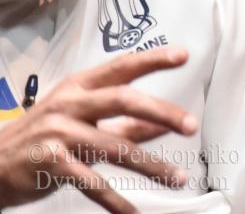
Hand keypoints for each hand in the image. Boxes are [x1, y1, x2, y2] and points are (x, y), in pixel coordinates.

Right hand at [0, 46, 197, 212]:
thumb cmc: (45, 135)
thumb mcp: (83, 117)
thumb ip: (126, 121)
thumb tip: (165, 122)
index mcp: (80, 86)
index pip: (122, 67)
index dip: (153, 59)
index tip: (183, 55)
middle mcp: (70, 104)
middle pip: (123, 100)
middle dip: (162, 112)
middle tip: (191, 125)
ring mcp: (59, 133)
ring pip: (114, 147)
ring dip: (150, 166)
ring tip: (177, 177)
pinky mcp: (50, 163)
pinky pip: (91, 183)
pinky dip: (114, 200)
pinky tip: (132, 211)